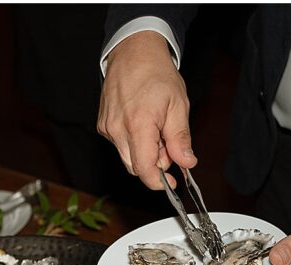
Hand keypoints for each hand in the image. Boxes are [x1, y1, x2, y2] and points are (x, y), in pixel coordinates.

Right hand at [97, 31, 195, 189]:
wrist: (133, 53)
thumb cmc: (156, 74)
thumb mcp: (178, 105)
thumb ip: (180, 138)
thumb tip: (186, 162)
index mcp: (138, 125)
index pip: (143, 169)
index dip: (158, 181)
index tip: (171, 184)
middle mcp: (117, 130)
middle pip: (135, 166)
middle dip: (154, 163)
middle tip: (168, 143)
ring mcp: (107, 128)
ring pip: (127, 156)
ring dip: (144, 151)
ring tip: (155, 129)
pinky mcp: (103, 125)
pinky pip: (120, 144)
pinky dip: (133, 141)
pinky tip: (141, 122)